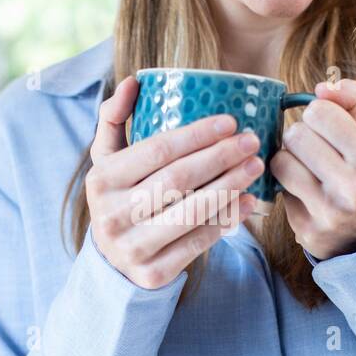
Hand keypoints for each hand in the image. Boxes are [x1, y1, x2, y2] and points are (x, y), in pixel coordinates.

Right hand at [86, 78, 264, 288]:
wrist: (113, 263)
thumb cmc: (121, 198)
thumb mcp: (107, 160)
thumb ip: (114, 118)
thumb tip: (132, 82)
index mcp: (100, 180)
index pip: (157, 150)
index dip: (197, 134)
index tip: (230, 121)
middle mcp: (112, 215)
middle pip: (178, 179)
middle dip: (220, 157)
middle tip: (251, 142)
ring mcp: (131, 247)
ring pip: (190, 211)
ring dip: (229, 186)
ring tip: (255, 167)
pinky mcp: (153, 273)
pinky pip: (197, 243)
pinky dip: (225, 220)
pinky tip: (247, 201)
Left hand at [269, 77, 355, 261]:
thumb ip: (350, 100)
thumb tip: (323, 86)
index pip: (319, 112)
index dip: (317, 115)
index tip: (326, 128)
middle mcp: (352, 187)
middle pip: (296, 135)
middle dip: (300, 137)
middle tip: (313, 148)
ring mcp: (328, 212)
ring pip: (280, 162)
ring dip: (287, 160)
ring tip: (305, 167)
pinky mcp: (306, 230)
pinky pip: (277, 190)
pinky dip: (286, 186)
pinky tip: (304, 191)